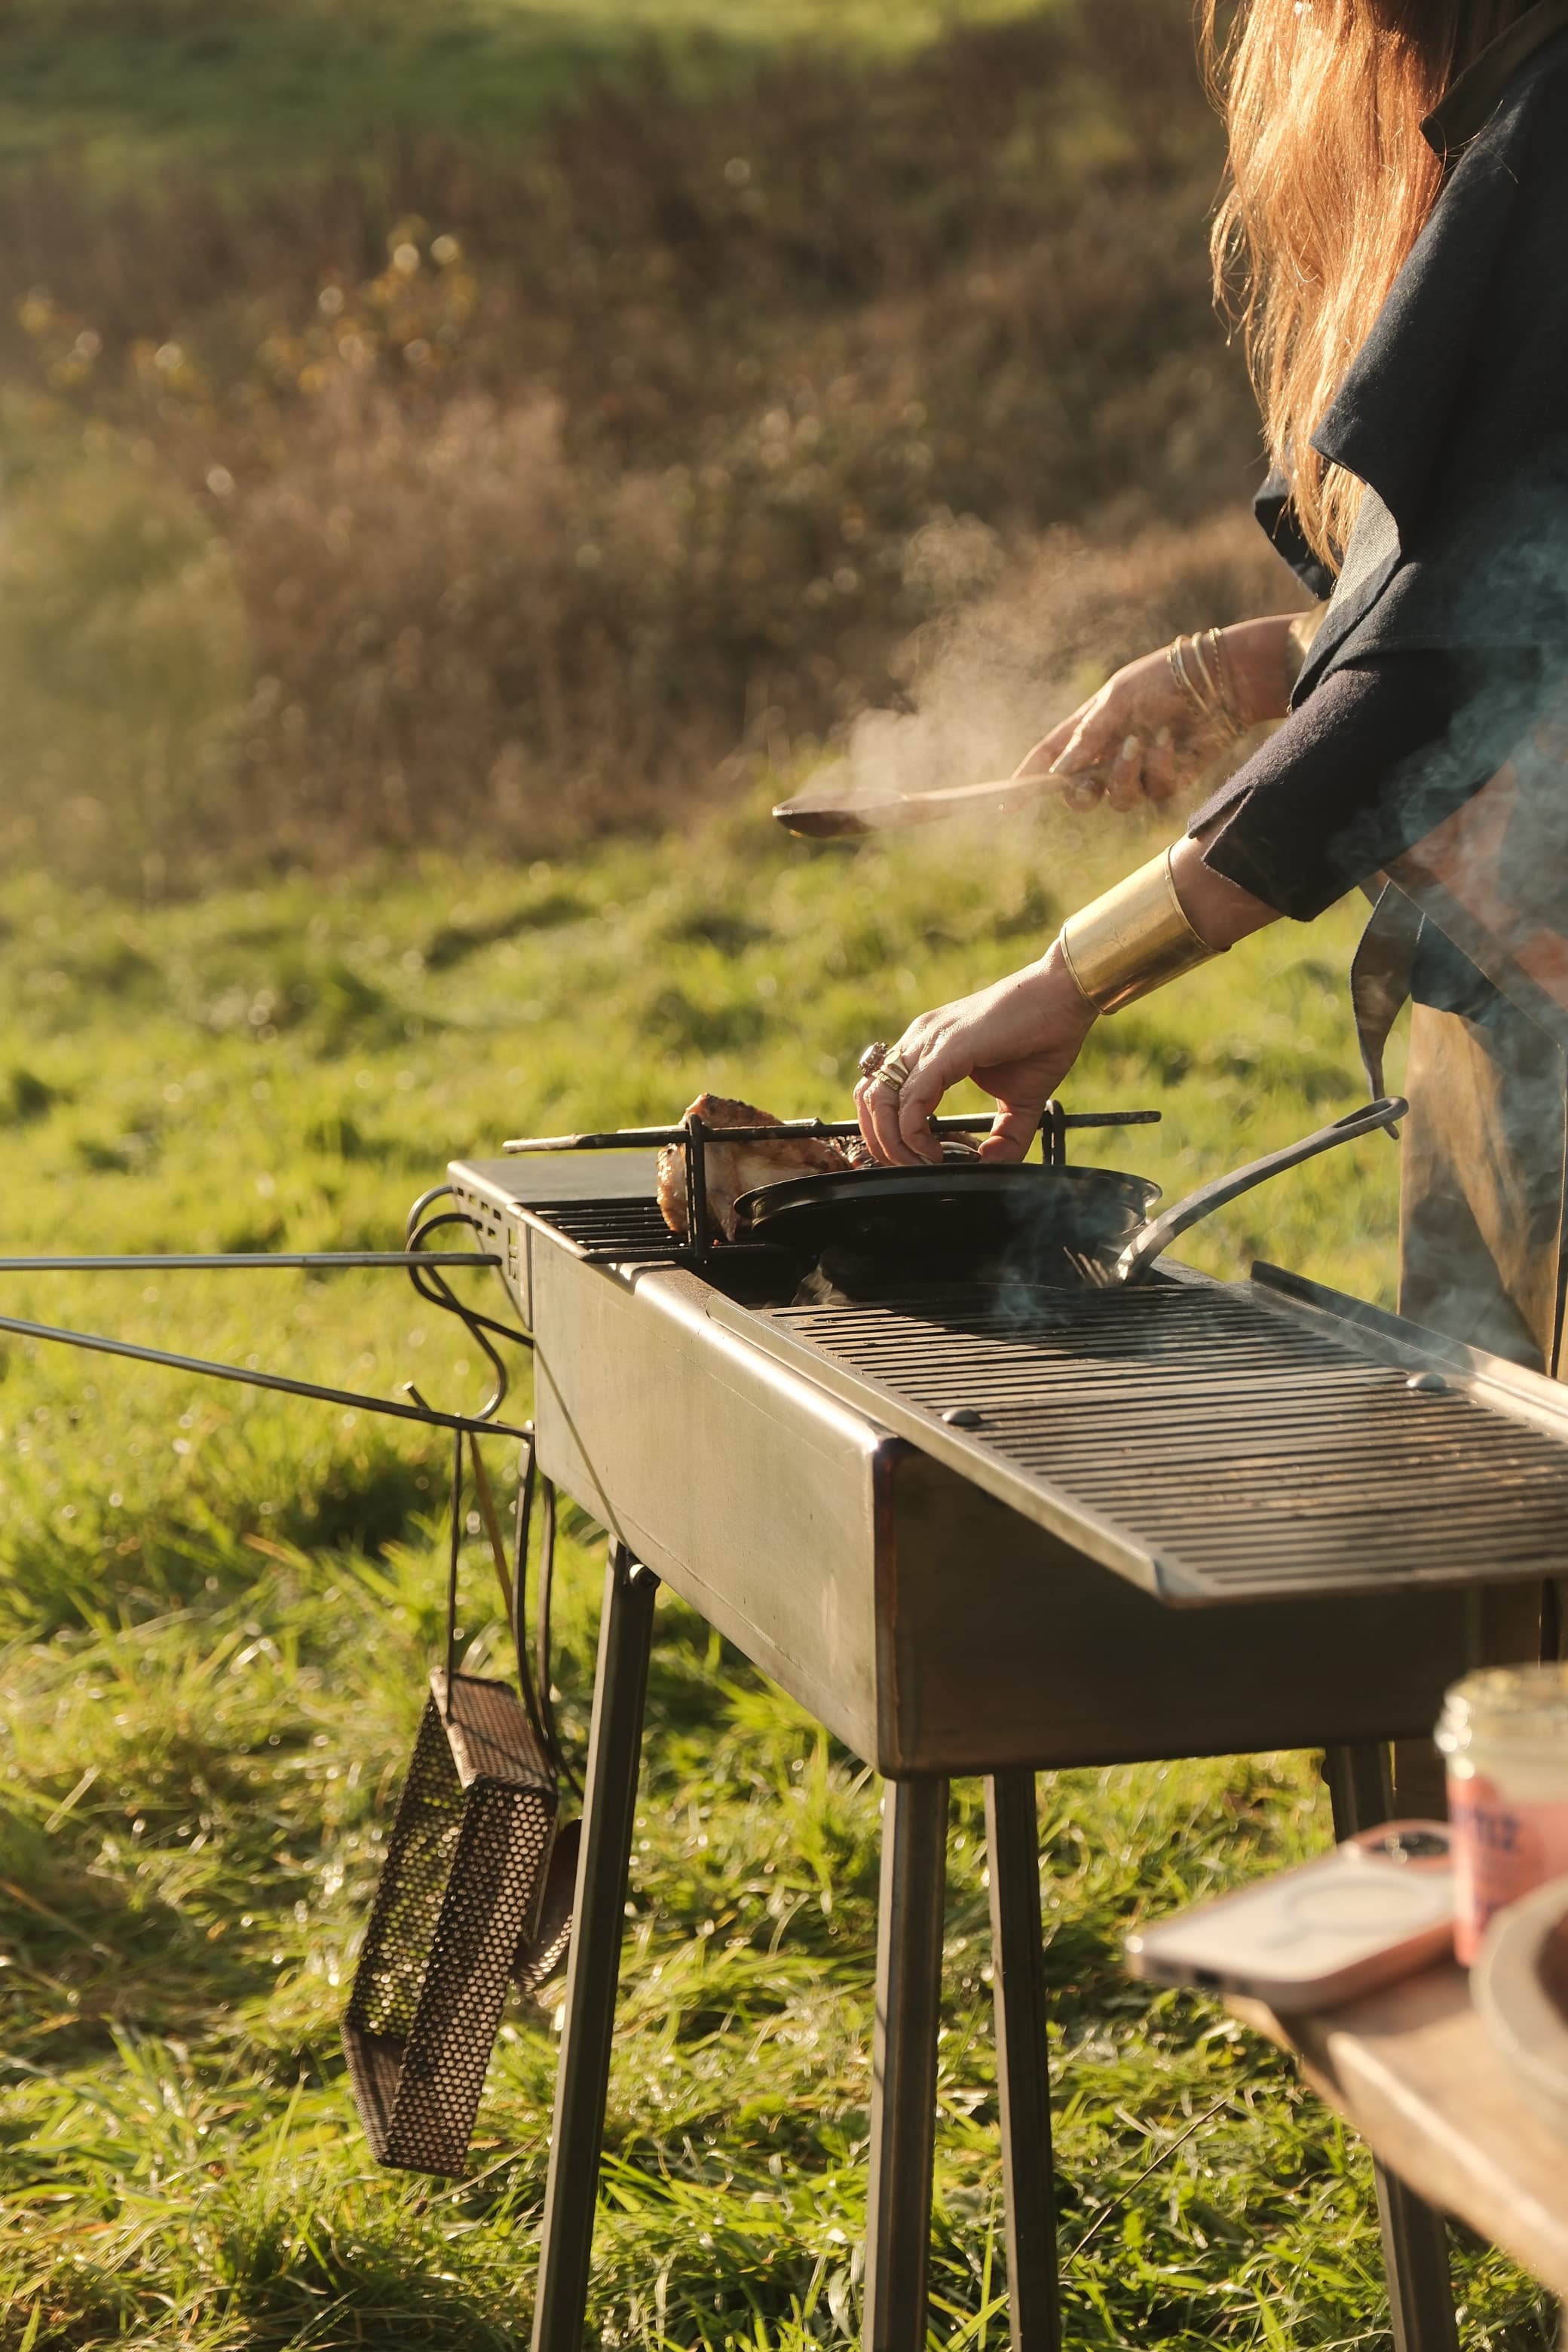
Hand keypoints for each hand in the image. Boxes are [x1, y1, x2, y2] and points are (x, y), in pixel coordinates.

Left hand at [855, 946, 1096, 1165]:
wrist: (1064, 996)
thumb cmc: (1043, 1038)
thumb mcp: (1020, 1102)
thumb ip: (1003, 1139)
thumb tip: (989, 1170)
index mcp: (928, 1047)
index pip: (881, 1093)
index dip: (888, 1134)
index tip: (917, 1161)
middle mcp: (919, 1040)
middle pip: (869, 1099)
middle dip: (881, 1143)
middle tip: (910, 1169)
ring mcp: (928, 1041)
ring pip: (879, 1099)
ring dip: (892, 1142)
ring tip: (919, 1163)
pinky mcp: (946, 1048)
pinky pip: (911, 1098)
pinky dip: (914, 1133)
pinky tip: (934, 1151)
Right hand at [1018, 616, 1299, 812]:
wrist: (1222, 680)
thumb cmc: (1165, 678)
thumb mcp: (1117, 699)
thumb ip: (1087, 737)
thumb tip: (1058, 775)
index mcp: (1089, 726)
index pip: (1050, 758)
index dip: (1028, 781)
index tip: (1007, 804)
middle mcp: (1110, 752)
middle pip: (1079, 794)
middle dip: (1079, 794)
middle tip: (1086, 783)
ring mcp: (1139, 768)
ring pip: (1116, 799)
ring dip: (1124, 774)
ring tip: (1141, 742)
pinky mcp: (1168, 779)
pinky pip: (1152, 790)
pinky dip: (1158, 765)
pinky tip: (1171, 739)